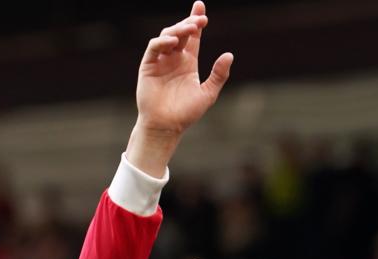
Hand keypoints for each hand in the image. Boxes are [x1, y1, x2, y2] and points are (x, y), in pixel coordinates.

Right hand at [127, 1, 232, 176]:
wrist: (167, 126)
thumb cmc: (186, 113)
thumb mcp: (208, 93)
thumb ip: (219, 75)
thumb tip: (229, 55)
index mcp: (188, 62)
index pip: (193, 36)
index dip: (196, 20)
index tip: (200, 6)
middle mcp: (174, 58)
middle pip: (181, 32)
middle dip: (190, 23)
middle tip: (201, 20)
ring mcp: (160, 61)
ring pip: (167, 36)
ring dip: (178, 29)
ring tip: (191, 28)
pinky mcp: (148, 66)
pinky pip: (154, 48)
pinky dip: (163, 41)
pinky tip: (174, 42)